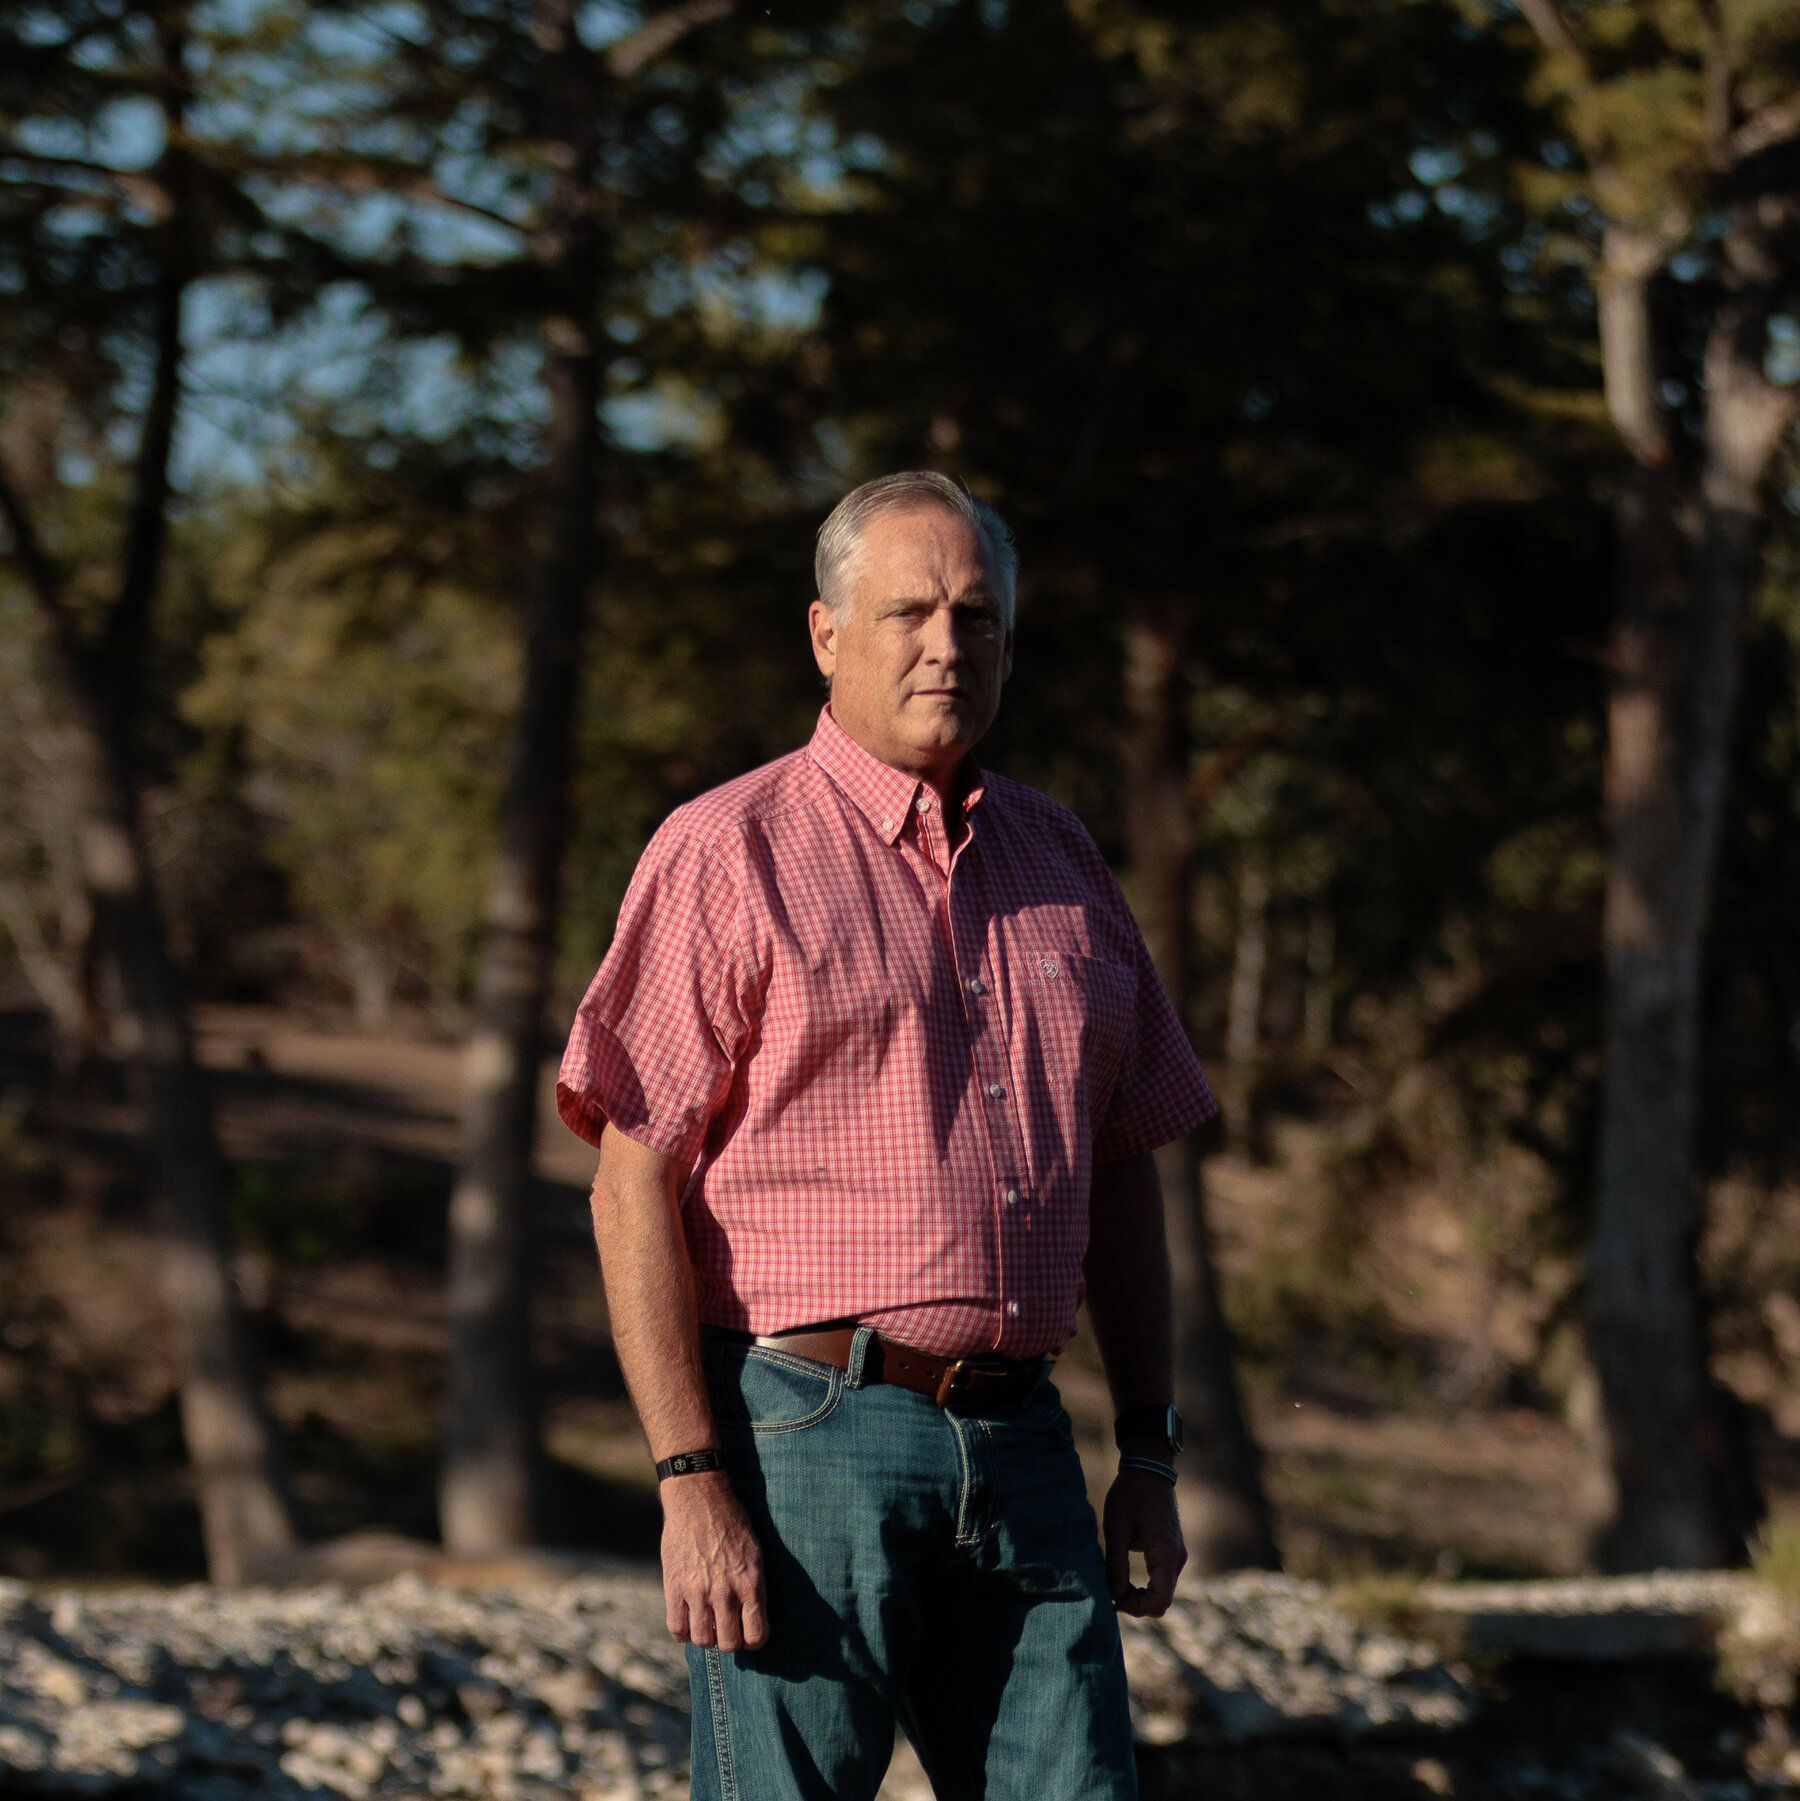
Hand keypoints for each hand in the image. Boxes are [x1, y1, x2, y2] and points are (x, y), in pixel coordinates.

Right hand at [659, 1469, 767, 1650]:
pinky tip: (687, 1620)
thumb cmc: (732, 1522)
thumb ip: (753, 1586)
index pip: (756, 1635)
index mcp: (750, 1582)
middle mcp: (725, 1591)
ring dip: (706, 1636)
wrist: (698, 1499)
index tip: (749, 1634)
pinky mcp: (674, 1587)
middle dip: (730, 1641)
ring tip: (707, 1623)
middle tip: (727, 1629)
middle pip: (729, 1643)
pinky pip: (676, 1628)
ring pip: (702, 1640)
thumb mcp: (755, 1552)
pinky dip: (682, 1632)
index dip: (754, 1640)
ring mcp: (697, 1591)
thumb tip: (752, 1616)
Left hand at [1102, 1467, 1185, 1617]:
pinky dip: (1148, 1587)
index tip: (1115, 1603)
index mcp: (1165, 1553)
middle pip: (1163, 1600)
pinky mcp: (1174, 1551)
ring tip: (1117, 1587)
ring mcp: (1178, 1555)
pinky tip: (1127, 1580)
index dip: (1137, 1609)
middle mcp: (1178, 1558)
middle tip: (1112, 1596)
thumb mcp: (1116, 1529)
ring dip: (1142, 1597)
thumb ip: (1116, 1565)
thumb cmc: (1130, 1495)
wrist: (1149, 1469)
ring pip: (1164, 1592)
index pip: (1160, 1599)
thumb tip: (1115, 1596)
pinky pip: (1164, 1580)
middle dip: (1138, 1605)